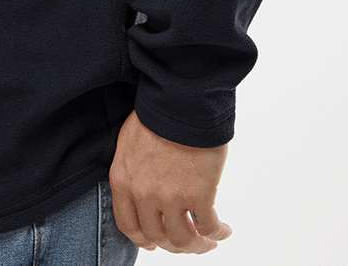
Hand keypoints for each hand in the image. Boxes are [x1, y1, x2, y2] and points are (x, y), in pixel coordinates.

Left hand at [106, 110, 233, 253]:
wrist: (179, 101)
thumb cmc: (156, 114)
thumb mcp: (130, 143)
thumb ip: (133, 171)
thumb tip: (145, 189)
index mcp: (123, 180)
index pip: (129, 225)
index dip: (144, 239)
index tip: (154, 243)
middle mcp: (144, 194)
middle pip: (158, 236)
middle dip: (174, 244)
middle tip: (188, 242)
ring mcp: (171, 197)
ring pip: (183, 239)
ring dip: (197, 245)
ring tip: (208, 241)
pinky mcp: (199, 195)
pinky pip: (209, 227)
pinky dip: (218, 234)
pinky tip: (224, 230)